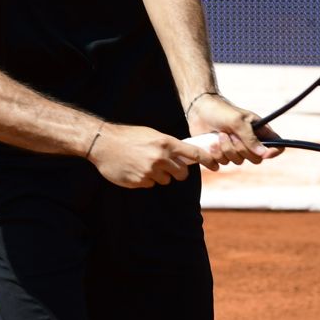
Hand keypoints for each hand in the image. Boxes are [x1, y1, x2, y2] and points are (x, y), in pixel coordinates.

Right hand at [86, 122, 204, 188]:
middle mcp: (160, 158)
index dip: (207, 160)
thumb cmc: (129, 136)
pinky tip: (135, 169)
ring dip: (159, 175)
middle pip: (182, 173)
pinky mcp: (139, 182)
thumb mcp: (152, 134)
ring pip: (165, 180)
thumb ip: (169, 145)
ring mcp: (150, 171)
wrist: (103, 143)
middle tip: (168, 166)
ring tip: (144, 163)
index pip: (194, 154)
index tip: (216, 165)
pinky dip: (145, 179)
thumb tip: (184, 156)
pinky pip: (150, 184)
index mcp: (166, 144)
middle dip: (178, 172)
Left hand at [185, 92, 280, 169]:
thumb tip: (263, 153)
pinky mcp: (222, 154)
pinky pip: (222, 164)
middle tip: (231, 135)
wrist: (199, 110)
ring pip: (237, 162)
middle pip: (255, 159)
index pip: (276, 145)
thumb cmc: (221, 110)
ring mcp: (236, 149)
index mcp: (259, 131)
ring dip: (226, 149)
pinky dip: (215, 155)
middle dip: (241, 149)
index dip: (273, 152)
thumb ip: (250, 138)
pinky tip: (211, 143)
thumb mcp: (238, 121)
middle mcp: (250, 142)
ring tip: (219, 135)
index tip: (264, 153)